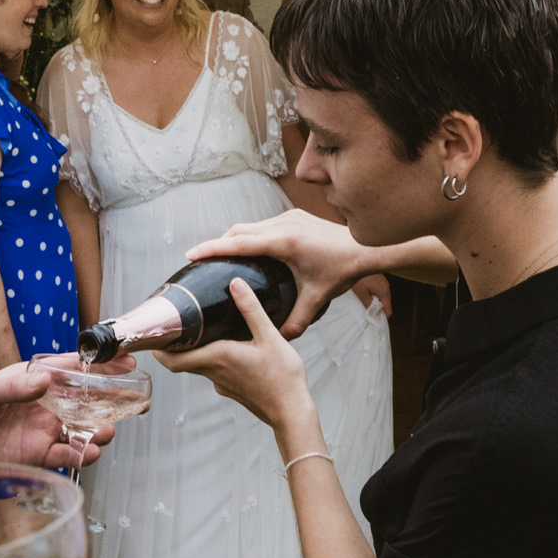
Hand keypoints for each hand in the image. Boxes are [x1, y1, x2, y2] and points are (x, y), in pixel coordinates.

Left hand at [0, 359, 133, 471]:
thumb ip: (12, 386)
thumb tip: (43, 380)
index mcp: (29, 381)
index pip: (72, 369)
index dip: (100, 366)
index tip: (126, 361)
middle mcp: (40, 406)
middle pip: (85, 401)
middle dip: (112, 401)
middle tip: (135, 401)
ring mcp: (39, 432)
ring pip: (80, 430)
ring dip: (98, 431)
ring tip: (107, 431)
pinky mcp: (33, 457)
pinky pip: (64, 456)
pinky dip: (79, 455)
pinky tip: (89, 452)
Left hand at [154, 280, 312, 432]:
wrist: (292, 413)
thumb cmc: (283, 378)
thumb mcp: (270, 336)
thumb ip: (251, 309)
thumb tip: (235, 284)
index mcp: (217, 358)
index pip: (173, 359)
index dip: (158, 349)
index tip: (153, 335)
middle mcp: (214, 373)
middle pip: (182, 361)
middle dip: (174, 345)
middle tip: (174, 325)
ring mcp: (222, 384)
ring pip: (199, 365)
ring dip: (195, 350)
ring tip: (201, 329)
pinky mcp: (233, 390)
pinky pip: (215, 372)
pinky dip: (213, 359)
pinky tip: (229, 347)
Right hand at [185, 209, 369, 338]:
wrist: (366, 247)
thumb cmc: (342, 270)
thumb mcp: (317, 299)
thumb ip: (297, 320)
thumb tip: (280, 341)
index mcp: (283, 242)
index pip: (239, 243)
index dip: (212, 248)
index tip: (191, 254)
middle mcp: (282, 224)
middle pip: (238, 231)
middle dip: (218, 244)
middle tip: (201, 262)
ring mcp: (288, 217)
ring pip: (250, 225)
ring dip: (234, 239)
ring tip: (221, 258)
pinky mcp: (294, 217)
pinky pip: (263, 224)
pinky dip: (250, 236)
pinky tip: (248, 251)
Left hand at [353, 274, 392, 317]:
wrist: (356, 261)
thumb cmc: (357, 277)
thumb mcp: (361, 294)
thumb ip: (369, 306)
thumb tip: (373, 316)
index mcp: (384, 291)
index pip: (388, 311)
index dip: (382, 318)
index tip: (373, 321)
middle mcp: (386, 286)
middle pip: (385, 304)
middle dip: (378, 310)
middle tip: (367, 314)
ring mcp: (383, 282)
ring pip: (382, 298)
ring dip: (375, 302)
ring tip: (364, 303)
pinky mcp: (378, 279)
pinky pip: (378, 291)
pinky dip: (373, 295)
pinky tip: (364, 294)